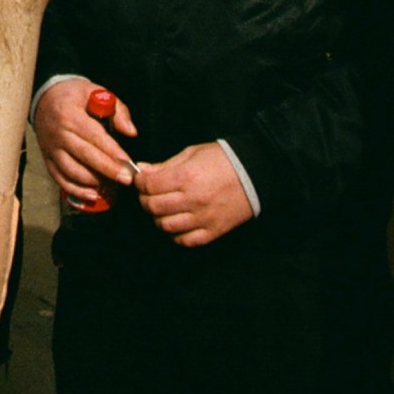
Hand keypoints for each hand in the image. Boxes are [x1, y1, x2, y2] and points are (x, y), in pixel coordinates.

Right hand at [34, 78, 138, 207]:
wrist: (44, 97)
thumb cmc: (74, 95)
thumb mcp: (96, 92)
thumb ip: (117, 110)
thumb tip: (130, 132)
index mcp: (70, 114)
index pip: (94, 136)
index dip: (112, 151)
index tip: (128, 163)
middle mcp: (58, 133)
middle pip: (85, 155)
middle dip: (108, 170)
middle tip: (126, 179)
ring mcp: (51, 148)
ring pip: (72, 171)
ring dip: (93, 181)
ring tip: (111, 184)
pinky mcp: (47, 158)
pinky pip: (60, 178)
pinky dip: (76, 190)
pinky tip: (92, 194)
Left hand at [135, 141, 253, 246]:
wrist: (253, 173)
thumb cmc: (221, 159)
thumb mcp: (191, 153)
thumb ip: (165, 165)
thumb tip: (142, 169)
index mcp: (185, 177)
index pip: (149, 186)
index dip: (139, 182)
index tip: (140, 180)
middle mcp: (192, 200)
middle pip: (153, 206)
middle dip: (145, 199)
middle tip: (148, 194)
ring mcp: (203, 218)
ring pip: (166, 226)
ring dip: (158, 217)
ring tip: (162, 209)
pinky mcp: (213, 231)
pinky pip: (186, 240)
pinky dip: (176, 234)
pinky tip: (176, 223)